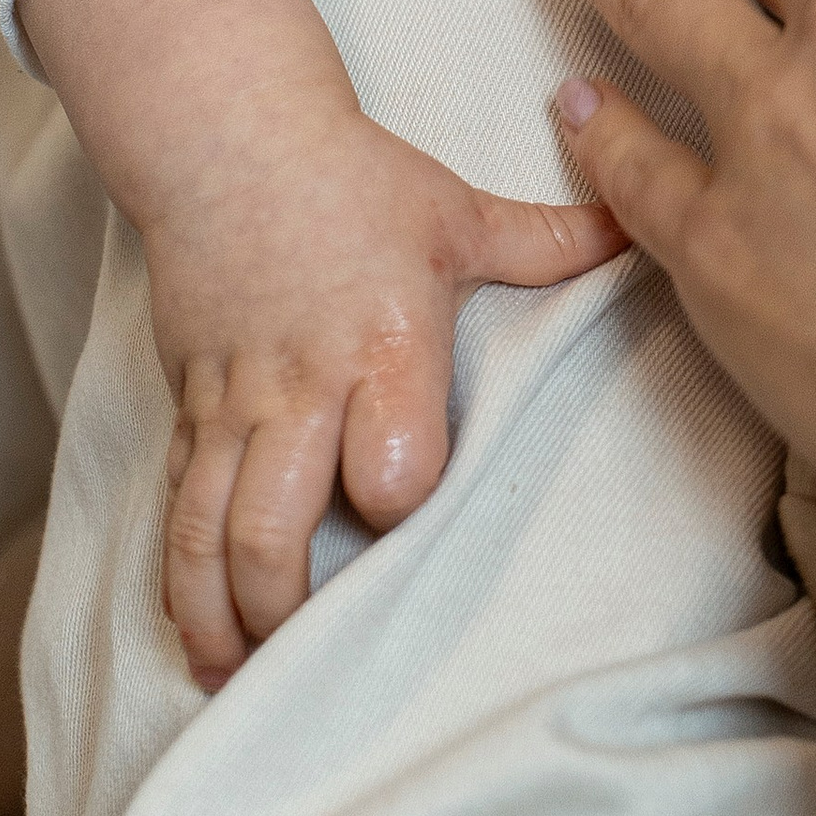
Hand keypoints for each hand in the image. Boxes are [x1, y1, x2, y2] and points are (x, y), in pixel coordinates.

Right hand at [144, 104, 623, 686]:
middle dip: (285, 612)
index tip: (414, 525)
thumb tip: (640, 231)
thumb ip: (550, 242)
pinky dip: (177, 580)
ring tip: (232, 678)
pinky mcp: (189, 405)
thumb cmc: (353, 179)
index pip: (390, 469)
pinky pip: (174, 507)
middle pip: (276, 531)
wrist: (227, 136)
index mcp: (382, 347)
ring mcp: (234, 404)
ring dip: (217, 615)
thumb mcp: (458, 211)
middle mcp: (300, 390)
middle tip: (309, 667)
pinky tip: (192, 636)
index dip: (404, 507)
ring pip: (208, 534)